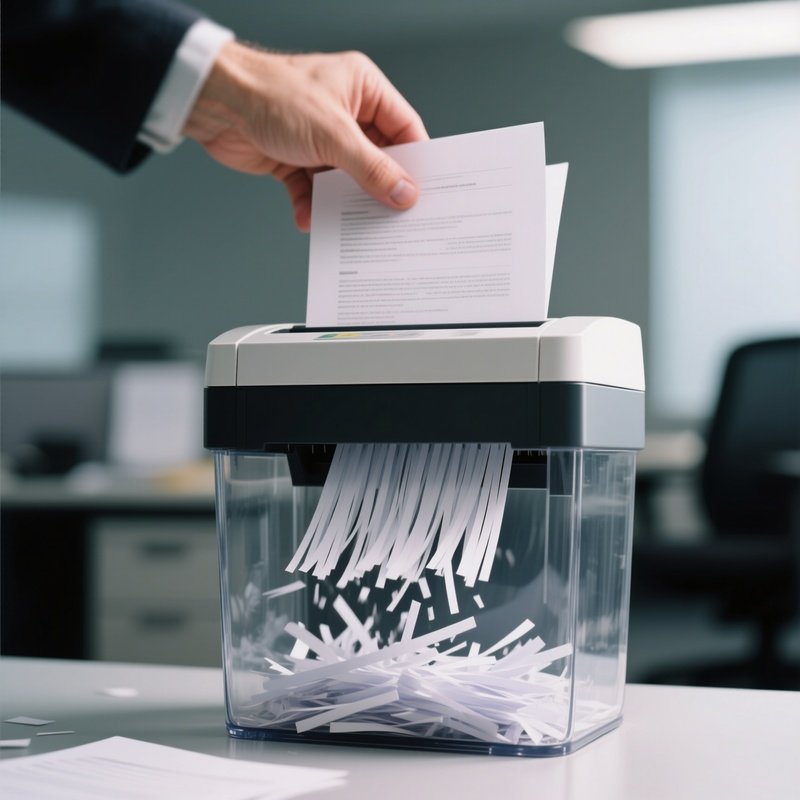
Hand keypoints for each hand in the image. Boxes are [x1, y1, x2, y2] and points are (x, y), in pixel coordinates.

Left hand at [184, 43, 427, 230]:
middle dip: (378, 188)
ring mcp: (319, 138)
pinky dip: (311, 206)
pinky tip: (309, 218)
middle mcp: (344, 112)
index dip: (415, 162)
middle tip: (392, 216)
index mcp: (362, 89)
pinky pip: (312, 190)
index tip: (423, 193)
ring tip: (350, 225)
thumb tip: (404, 193)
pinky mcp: (295, 159)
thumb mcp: (335, 136)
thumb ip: (373, 168)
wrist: (215, 104)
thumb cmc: (272, 96)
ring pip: (344, 180)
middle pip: (375, 159)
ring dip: (342, 203)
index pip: (403, 128)